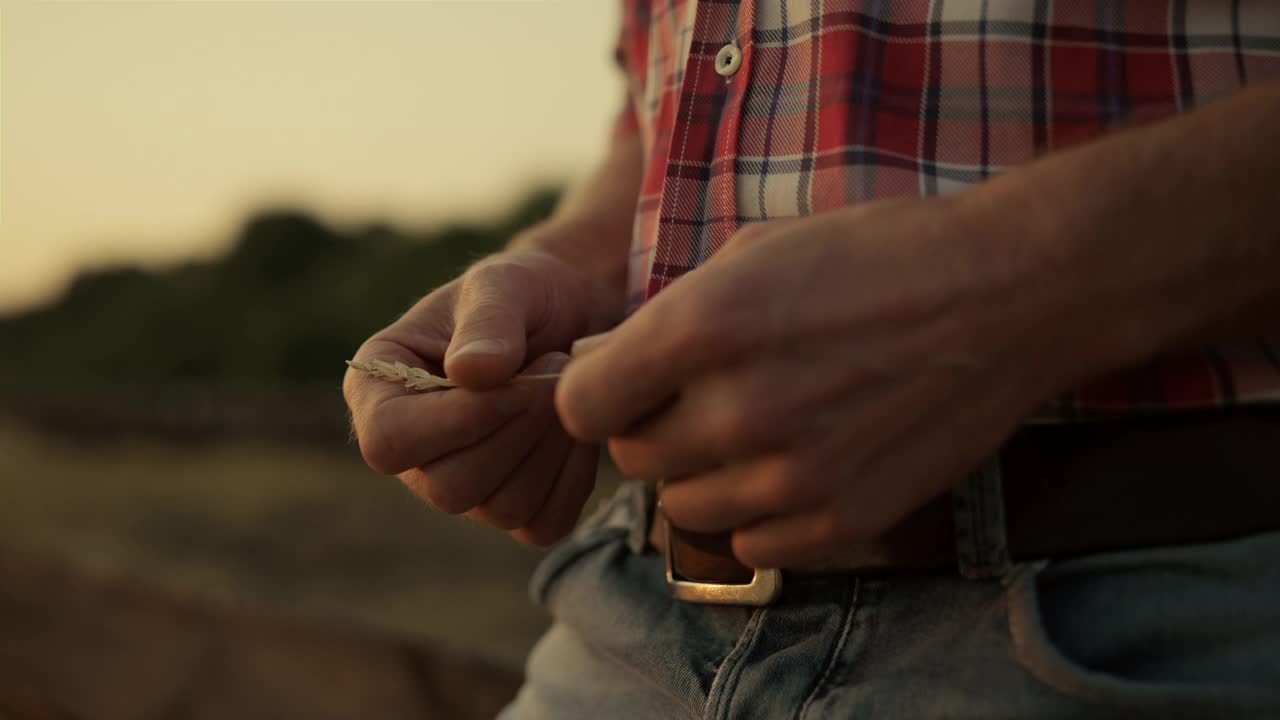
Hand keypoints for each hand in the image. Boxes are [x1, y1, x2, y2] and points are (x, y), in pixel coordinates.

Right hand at [345, 249, 601, 545]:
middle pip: (449, 488)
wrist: (573, 316)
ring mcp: (463, 487)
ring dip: (549, 448)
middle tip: (555, 367)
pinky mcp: (514, 508)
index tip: (515, 374)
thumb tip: (469, 373)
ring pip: (502, 509)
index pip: (388, 443)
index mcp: (379, 391)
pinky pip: (543, 523)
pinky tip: (579, 428)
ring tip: (566, 386)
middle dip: (516, 431)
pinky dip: (573, 477)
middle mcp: (413, 452)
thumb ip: (488, 321)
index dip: (456, 420)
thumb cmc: (525, 293)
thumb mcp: (504, 284)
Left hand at [556, 196, 1080, 567]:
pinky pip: (750, 546)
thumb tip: (605, 366)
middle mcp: (736, 411)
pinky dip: (757, 514)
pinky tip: (793, 466)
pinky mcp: (840, 521)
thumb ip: (670, 316)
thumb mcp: (757, 251)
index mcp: (701, 329)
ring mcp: (790, 476)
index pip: (582, 406)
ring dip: (701, 475)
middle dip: (650, 430)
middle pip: (631, 461)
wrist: (1008, 293)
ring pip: (683, 509)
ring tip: (753, 430)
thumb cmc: (880, 255)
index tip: (620, 387)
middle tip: (699, 400)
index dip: (595, 395)